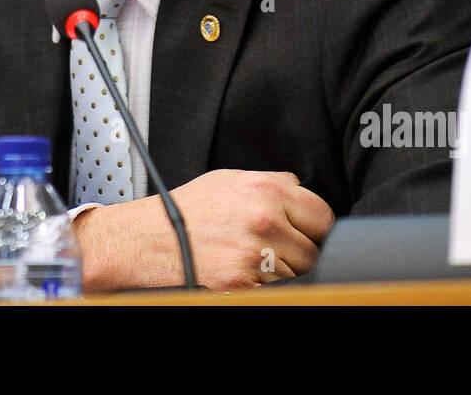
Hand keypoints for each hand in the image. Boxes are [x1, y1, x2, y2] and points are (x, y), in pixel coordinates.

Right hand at [73, 168, 334, 291]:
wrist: (147, 238)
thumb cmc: (186, 209)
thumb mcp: (230, 180)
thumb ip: (272, 183)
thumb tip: (302, 190)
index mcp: (268, 189)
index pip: (322, 216)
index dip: (315, 228)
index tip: (307, 235)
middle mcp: (265, 220)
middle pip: (313, 250)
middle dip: (299, 252)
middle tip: (276, 251)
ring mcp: (255, 253)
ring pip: (297, 274)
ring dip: (282, 272)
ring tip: (252, 260)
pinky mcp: (242, 282)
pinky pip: (274, 289)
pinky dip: (263, 285)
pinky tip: (242, 272)